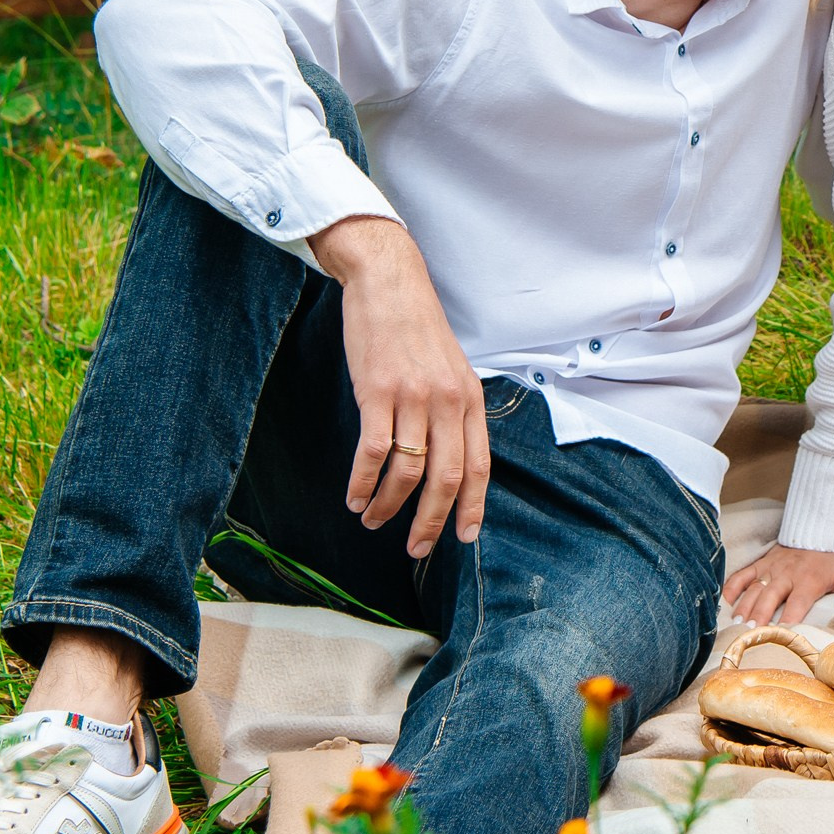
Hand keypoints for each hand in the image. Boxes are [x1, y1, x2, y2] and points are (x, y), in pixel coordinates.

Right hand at [312, 216, 488, 558]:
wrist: (389, 284)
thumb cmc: (418, 330)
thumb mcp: (452, 370)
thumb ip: (455, 411)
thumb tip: (451, 459)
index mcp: (471, 400)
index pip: (480, 466)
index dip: (472, 506)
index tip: (463, 537)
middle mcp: (448, 401)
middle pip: (446, 478)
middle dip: (430, 521)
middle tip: (415, 548)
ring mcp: (413, 397)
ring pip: (408, 471)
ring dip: (388, 506)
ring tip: (372, 520)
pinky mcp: (377, 392)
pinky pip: (373, 451)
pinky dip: (362, 482)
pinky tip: (353, 496)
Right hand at [724, 546, 833, 626]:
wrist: (822, 529)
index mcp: (809, 579)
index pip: (797, 604)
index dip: (788, 620)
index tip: (780, 635)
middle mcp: (787, 574)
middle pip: (769, 597)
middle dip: (759, 616)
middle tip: (750, 633)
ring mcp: (771, 568)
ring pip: (753, 588)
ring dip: (744, 606)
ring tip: (737, 624)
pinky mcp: (762, 562)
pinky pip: (742, 574)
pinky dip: (732, 587)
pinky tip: (725, 602)